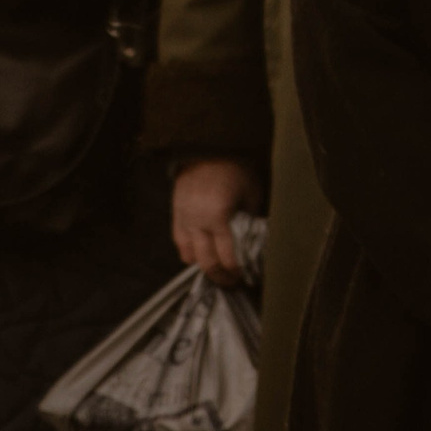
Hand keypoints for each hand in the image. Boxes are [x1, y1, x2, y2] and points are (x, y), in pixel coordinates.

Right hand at [170, 158, 259, 282]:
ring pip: (189, 255)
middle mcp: (198, 222)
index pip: (226, 256)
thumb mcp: (252, 191)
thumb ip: (251, 218)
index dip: (235, 272)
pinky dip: (189, 252)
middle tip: (230, 283)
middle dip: (220, 276)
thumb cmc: (235, 169)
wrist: (207, 148)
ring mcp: (184, 218)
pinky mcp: (175, 213)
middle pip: (206, 261)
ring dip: (203, 265)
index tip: (243, 278)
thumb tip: (254, 240)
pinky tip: (199, 255)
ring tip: (216, 270)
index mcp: (219, 216)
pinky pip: (179, 241)